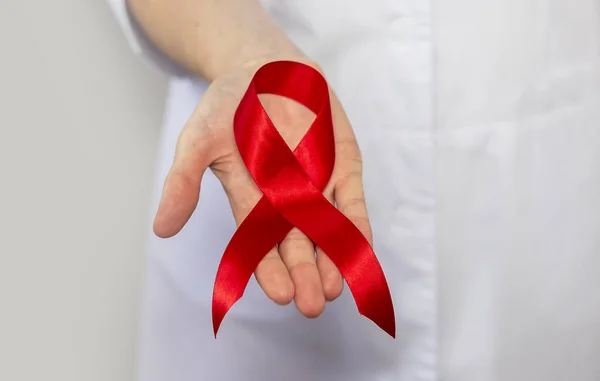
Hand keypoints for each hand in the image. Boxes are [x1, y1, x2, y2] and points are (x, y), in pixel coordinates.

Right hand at [153, 57, 372, 317]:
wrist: (269, 68)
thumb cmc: (230, 104)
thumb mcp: (200, 138)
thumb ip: (184, 181)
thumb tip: (161, 229)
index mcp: (251, 201)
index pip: (260, 245)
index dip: (269, 269)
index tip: (279, 293)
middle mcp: (286, 202)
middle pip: (297, 246)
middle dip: (304, 275)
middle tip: (312, 303)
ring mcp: (318, 186)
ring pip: (328, 231)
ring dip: (334, 259)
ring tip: (336, 287)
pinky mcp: (343, 167)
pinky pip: (352, 202)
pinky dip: (357, 225)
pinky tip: (361, 248)